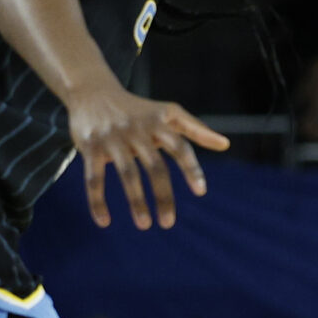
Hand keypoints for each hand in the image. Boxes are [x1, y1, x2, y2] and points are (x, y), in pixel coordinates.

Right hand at [68, 85, 229, 229]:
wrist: (93, 92)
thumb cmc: (138, 109)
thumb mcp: (168, 113)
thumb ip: (196, 129)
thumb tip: (226, 145)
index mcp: (159, 123)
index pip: (180, 147)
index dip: (191, 168)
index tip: (200, 191)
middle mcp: (137, 131)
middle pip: (155, 166)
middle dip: (163, 196)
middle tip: (168, 223)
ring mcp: (113, 139)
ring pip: (127, 173)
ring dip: (136, 201)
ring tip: (145, 225)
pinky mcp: (91, 147)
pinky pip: (94, 177)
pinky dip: (97, 200)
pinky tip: (104, 221)